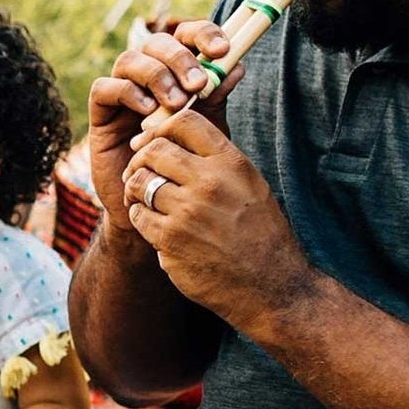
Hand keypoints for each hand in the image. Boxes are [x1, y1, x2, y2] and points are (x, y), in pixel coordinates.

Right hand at [87, 18, 239, 228]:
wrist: (155, 204)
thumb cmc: (184, 165)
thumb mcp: (206, 130)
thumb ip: (216, 99)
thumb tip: (237, 67)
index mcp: (175, 72)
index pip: (184, 36)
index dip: (202, 34)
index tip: (222, 51)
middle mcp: (147, 76)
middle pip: (156, 42)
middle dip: (180, 58)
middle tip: (198, 84)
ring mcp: (121, 92)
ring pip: (129, 60)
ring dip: (156, 76)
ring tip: (176, 104)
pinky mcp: (100, 113)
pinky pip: (104, 88)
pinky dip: (127, 92)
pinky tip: (147, 111)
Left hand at [120, 108, 317, 334]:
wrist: (272, 287)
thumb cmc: (261, 234)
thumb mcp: (250, 185)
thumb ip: (217, 160)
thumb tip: (174, 138)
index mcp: (232, 163)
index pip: (185, 121)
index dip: (161, 127)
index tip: (154, 142)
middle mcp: (210, 182)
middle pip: (154, 149)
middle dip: (142, 159)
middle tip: (141, 172)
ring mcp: (188, 212)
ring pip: (139, 182)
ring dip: (136, 189)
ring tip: (145, 198)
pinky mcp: (171, 240)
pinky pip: (138, 215)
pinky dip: (140, 216)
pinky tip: (152, 224)